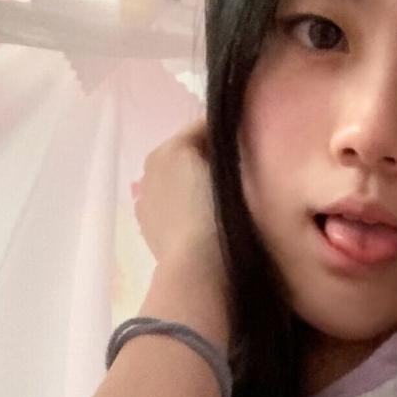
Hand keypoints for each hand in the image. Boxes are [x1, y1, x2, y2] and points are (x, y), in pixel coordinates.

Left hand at [133, 113, 227, 301]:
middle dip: (209, 159)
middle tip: (240, 174)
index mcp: (170, 148)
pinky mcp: (146, 227)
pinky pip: (169, 206)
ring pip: (177, 181)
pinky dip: (183, 207)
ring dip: (195, 184)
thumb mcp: (231, 174)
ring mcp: (144, 199)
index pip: (203, 127)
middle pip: (187, 154)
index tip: (251, 143)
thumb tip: (234, 142)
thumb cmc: (219, 218)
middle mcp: (151, 168)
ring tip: (222, 201)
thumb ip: (231, 151)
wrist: (197, 269)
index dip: (229, 133)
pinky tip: (202, 221)